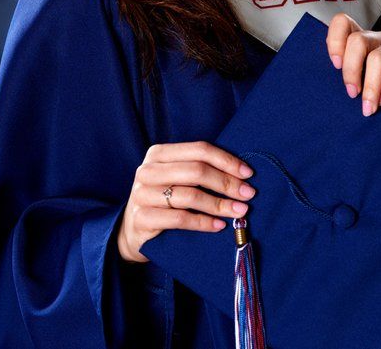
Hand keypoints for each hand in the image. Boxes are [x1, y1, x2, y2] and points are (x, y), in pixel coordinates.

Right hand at [117, 141, 255, 262]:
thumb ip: (199, 170)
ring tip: (239, 211)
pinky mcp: (142, 218)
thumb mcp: (176, 178)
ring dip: (219, 204)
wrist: (133, 231)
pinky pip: (179, 218)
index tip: (248, 174)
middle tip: (248, 194)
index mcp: (159, 153)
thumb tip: (241, 174)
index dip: (226, 160)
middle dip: (226, 183)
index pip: (199, 149)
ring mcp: (142, 194)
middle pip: (196, 171)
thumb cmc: (163, 200)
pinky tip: (219, 225)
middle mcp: (148, 170)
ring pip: (189, 195)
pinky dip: (203, 222)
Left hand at [326, 12, 380, 115]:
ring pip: (377, 57)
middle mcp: (379, 39)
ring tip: (368, 107)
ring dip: (370, 86)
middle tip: (351, 94)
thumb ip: (342, 76)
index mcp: (361, 41)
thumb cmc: (376, 100)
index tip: (335, 65)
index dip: (335, 39)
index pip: (343, 22)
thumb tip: (323, 77)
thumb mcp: (354, 86)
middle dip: (352, 70)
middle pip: (358, 40)